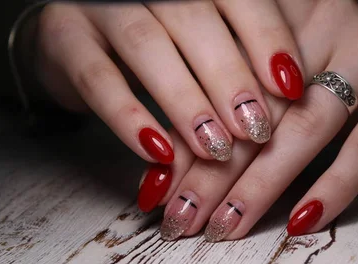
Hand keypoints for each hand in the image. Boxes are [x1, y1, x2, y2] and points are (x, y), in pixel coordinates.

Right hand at [33, 0, 304, 178]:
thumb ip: (241, 66)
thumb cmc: (164, 49)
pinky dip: (130, 118)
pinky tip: (158, 154)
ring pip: (147, 47)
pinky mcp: (65, 40)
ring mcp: (102, 7)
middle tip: (256, 129)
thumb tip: (291, 107)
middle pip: (194, 21)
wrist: (80, 43)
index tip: (292, 86)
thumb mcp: (206, 50)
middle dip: (229, 78)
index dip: (267, 38)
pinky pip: (98, 79)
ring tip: (216, 149)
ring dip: (186, 102)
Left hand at [158, 0, 357, 240]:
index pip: (217, 84)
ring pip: (303, 126)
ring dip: (259, 185)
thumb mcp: (301, 82)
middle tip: (178, 221)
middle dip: (209, 171)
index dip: (183, 140)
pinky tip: (300, 224)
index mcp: (278, 16)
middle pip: (253, 106)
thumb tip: (191, 175)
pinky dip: (332, 188)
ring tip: (224, 230)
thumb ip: (254, 114)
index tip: (156, 192)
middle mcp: (319, 18)